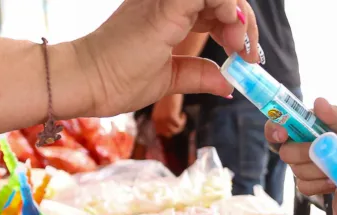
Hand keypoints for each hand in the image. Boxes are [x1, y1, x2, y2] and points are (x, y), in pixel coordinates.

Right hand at [74, 0, 258, 116]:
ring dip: (241, 17)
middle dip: (245, 24)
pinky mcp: (167, 3)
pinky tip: (233, 34)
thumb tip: (227, 84)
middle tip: (248, 56)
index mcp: (169, 12)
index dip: (237, 28)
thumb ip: (198, 75)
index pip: (215, 7)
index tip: (245, 59)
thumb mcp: (169, 78)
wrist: (88, 80)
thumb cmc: (116, 79)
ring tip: (241, 47)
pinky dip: (229, 7)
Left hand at [153, 93, 187, 137]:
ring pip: (175, 130)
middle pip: (168, 133)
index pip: (160, 133)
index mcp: (154, 119)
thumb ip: (164, 119)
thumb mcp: (163, 110)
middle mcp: (158, 120)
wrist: (171, 85)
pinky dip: (183, 120)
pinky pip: (179, 125)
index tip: (175, 125)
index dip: (169, 131)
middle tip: (180, 121)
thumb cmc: (168, 97)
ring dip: (180, 125)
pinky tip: (183, 114)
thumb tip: (169, 132)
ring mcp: (164, 119)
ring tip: (181, 116)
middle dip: (175, 129)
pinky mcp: (171, 116)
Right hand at [266, 98, 336, 196]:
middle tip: (326, 148)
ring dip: (319, 168)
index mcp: (300, 125)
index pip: (275, 127)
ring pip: (297, 171)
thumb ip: (334, 114)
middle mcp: (296, 145)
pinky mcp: (307, 183)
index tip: (282, 134)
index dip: (273, 130)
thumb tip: (319, 103)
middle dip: (306, 152)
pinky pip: (305, 187)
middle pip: (285, 153)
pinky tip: (335, 177)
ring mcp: (300, 166)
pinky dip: (322, 183)